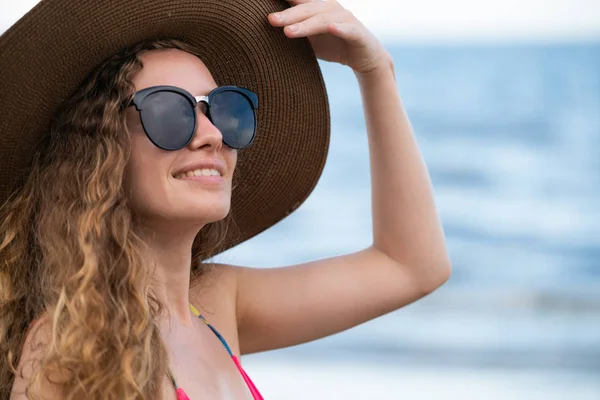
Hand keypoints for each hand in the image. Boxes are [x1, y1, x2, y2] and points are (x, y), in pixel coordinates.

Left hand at [268, 0, 391, 74]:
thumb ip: (292, 31)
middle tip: (271, 20)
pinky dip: (340, 29)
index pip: (297, 1)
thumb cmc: (332, 45)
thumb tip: (265, 30)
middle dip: (288, 14)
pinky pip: (348, 30)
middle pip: (306, 9)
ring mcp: (345, 19)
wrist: (363, 57)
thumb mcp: (308, 38)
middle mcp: (330, 8)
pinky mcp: (357, 32)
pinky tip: (331, 29)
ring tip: (289, 32)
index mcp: (316, 7)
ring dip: (306, 25)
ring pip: (323, 20)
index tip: (264, 3)